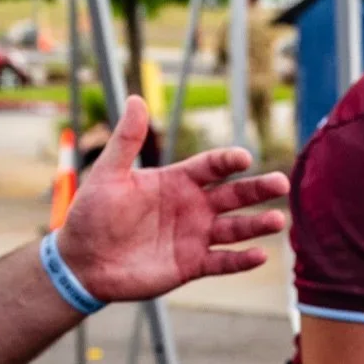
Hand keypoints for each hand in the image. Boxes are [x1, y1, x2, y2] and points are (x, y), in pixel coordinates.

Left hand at [55, 95, 290, 302]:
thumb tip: (136, 98)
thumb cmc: (92, 214)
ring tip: (277, 221)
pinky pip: (222, 262)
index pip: (211, 166)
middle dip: (258, 190)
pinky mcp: (192, 265)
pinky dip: (241, 260)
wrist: (83, 261)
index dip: (228, 161)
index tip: (243, 158)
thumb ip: (127, 140)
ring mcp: (194, 236)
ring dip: (257, 225)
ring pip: (235, 228)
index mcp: (176, 181)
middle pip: (234, 195)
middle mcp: (192, 207)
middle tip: (281, 184)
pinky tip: (259, 256)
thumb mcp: (109, 174)